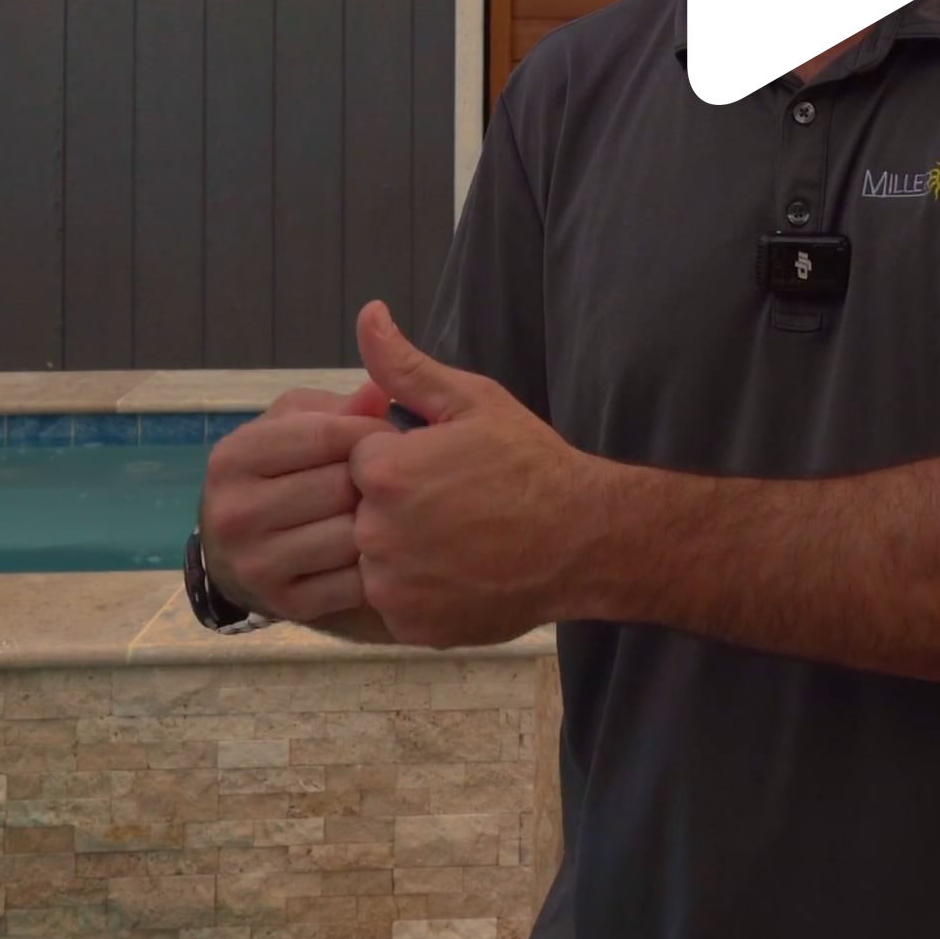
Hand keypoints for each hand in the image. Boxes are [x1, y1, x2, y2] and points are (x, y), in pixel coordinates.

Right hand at [196, 381, 390, 624]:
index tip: (391, 436)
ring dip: (381, 522)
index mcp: (235, 457)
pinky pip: (355, 582)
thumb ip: (336, 408)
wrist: (237, 552)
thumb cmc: (278, 470)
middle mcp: (235, 514)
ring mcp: (257, 565)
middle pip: (342, 486)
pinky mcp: (287, 605)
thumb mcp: (293, 424)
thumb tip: (377, 393)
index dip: (372, 431)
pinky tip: (381, 549)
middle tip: (394, 477)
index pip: (327, 434)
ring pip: (352, 535)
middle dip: (379, 478)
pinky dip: (379, 565)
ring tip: (390, 510)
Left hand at [348, 300, 599, 648]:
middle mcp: (377, 533)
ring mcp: (392, 586)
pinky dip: (413, 587)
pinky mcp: (408, 625)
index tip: (438, 464)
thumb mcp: (472, 401)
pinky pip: (389, 600)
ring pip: (367, 557)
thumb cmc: (530, 464)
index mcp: (388, 472)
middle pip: (357, 507)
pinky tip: (454, 567)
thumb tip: (368, 313)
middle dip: (392, 500)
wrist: (582, 538)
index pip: (358, 458)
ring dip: (397, 545)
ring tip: (450, 534)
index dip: (397, 456)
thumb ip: (406, 365)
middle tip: (448, 501)